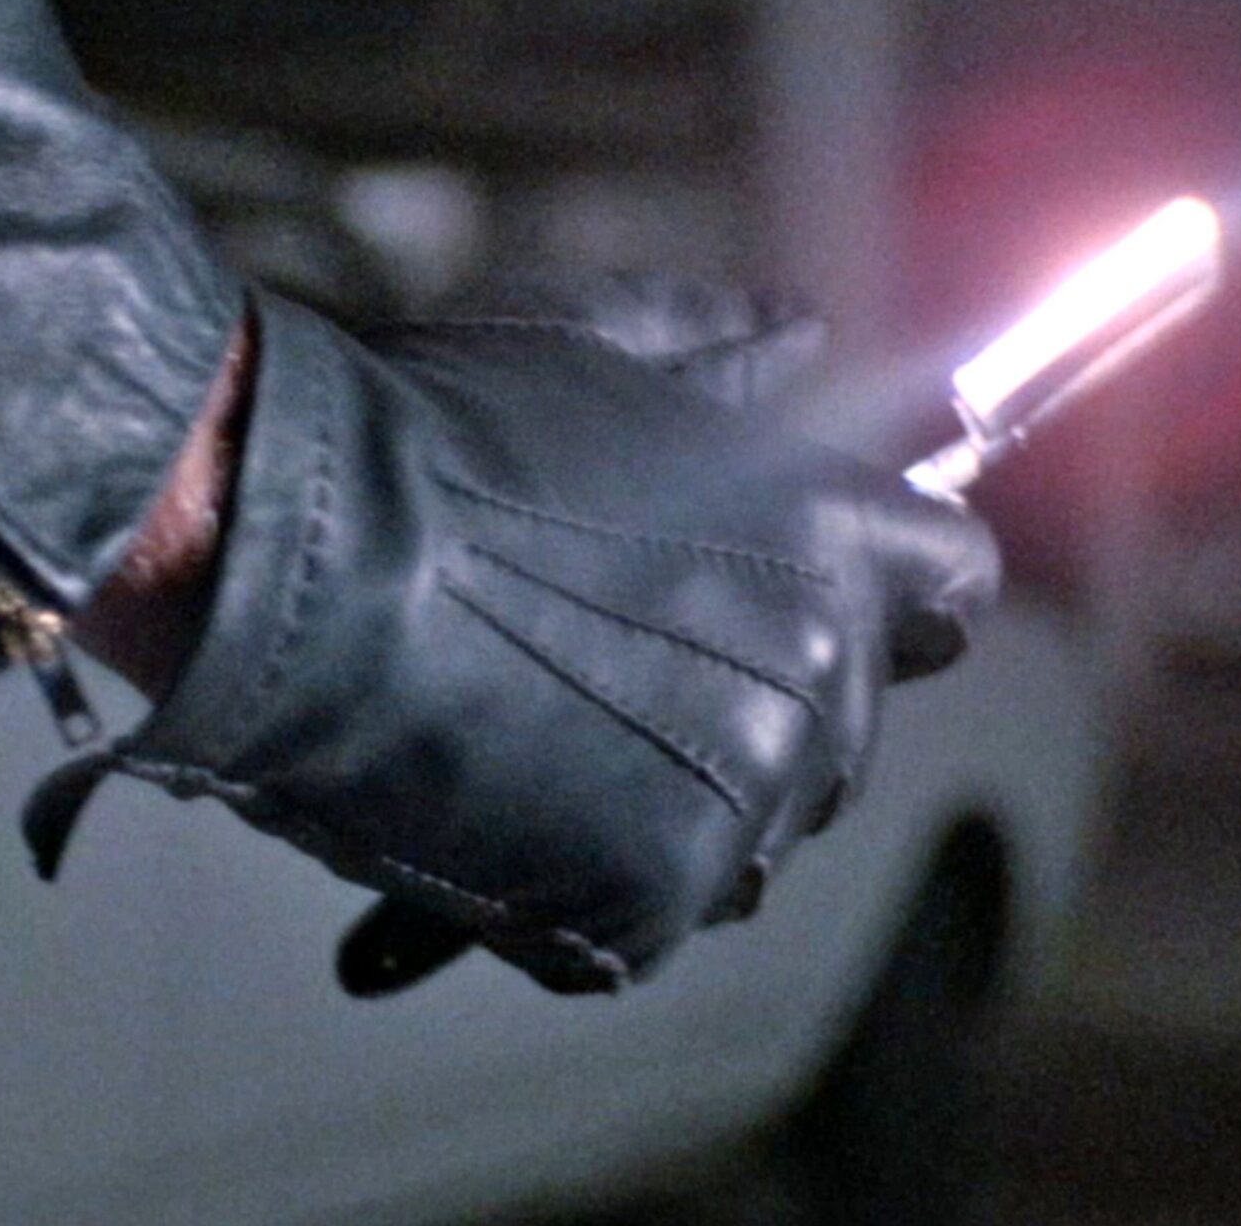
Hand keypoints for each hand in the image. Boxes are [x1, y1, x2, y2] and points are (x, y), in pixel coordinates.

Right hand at [26, 276, 997, 993]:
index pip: (951, 583)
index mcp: (826, 538)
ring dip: (687, 794)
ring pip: (761, 826)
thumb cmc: (428, 431)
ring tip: (552, 731)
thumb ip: (718, 343)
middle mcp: (813, 678)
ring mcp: (734, 803)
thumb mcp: (584, 344)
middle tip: (622, 661)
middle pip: (852, 721)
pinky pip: (662, 907)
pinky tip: (510, 800)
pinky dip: (597, 876)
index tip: (811, 589)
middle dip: (767, 696)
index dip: (885, 584)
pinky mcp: (645, 901)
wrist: (288, 558)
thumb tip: (799, 332)